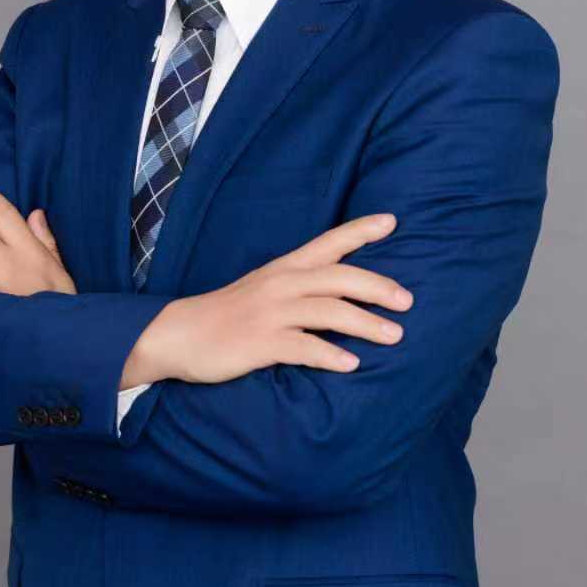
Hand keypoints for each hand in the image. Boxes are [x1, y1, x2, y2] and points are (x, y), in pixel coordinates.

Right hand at [122, 211, 410, 386]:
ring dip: (366, 324)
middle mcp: (281, 285)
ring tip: (395, 337)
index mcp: (284, 269)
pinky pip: (304, 348)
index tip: (392, 221)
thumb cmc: (227, 314)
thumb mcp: (264, 288)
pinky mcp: (260, 343)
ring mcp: (270, 313)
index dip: (361, 231)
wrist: (179, 335)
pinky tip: (352, 365)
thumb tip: (342, 293)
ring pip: (329, 312)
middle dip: (378, 287)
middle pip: (340, 277)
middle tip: (408, 302)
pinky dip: (331, 355)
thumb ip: (299, 285)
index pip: (328, 242)